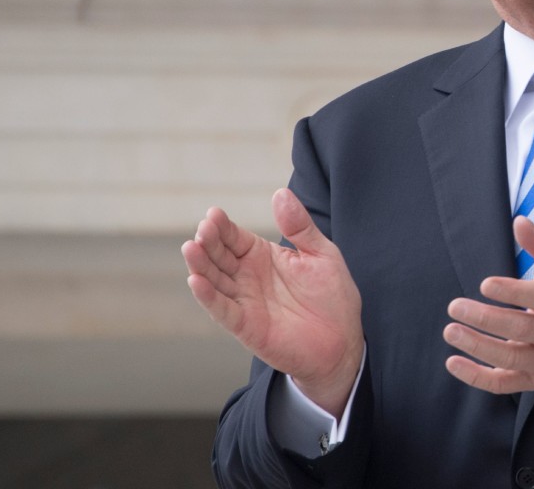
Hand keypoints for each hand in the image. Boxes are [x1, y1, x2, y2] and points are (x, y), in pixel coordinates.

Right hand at [182, 188, 363, 416]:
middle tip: (203, 230)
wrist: (342, 341)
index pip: (234, 237)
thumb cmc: (332, 297)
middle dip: (208, 242)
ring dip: (201, 265)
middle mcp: (247, 277)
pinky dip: (208, 297)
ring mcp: (244, 301)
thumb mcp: (321, 253)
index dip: (222, 226)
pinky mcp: (246, 326)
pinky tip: (196, 281)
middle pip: (219, 256)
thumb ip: (300, 226)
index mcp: (262, 256)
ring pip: (214, 281)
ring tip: (191, 248)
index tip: (213, 214)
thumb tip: (280, 193)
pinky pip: (223, 310)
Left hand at [443, 216, 533, 394]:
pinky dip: (476, 377)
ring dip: (477, 346)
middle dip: (486, 319)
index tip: (485, 285)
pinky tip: (453, 362)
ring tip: (450, 331)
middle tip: (455, 306)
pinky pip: (503, 384)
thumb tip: (519, 221)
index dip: (514, 292)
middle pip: (522, 329)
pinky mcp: (531, 379)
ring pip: (510, 358)